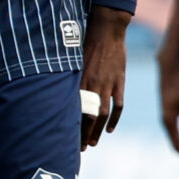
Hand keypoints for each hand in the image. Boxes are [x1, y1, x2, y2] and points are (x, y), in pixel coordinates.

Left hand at [80, 6, 128, 148]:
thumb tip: (58, 92)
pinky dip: (114, 119)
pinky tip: (109, 130)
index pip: (75, 110)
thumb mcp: (74, 61)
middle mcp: (93, 84)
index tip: (67, 139)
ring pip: (102, 114)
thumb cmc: (86, 44)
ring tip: (92, 143)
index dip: (72, 126)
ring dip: (97, 131)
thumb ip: (69, 78)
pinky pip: (118, 104)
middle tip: (79, 148)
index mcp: (79, 80)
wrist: (107, 30)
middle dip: (83, 134)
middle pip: (88, 116)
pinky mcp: (119, 81)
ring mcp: (108, 84)